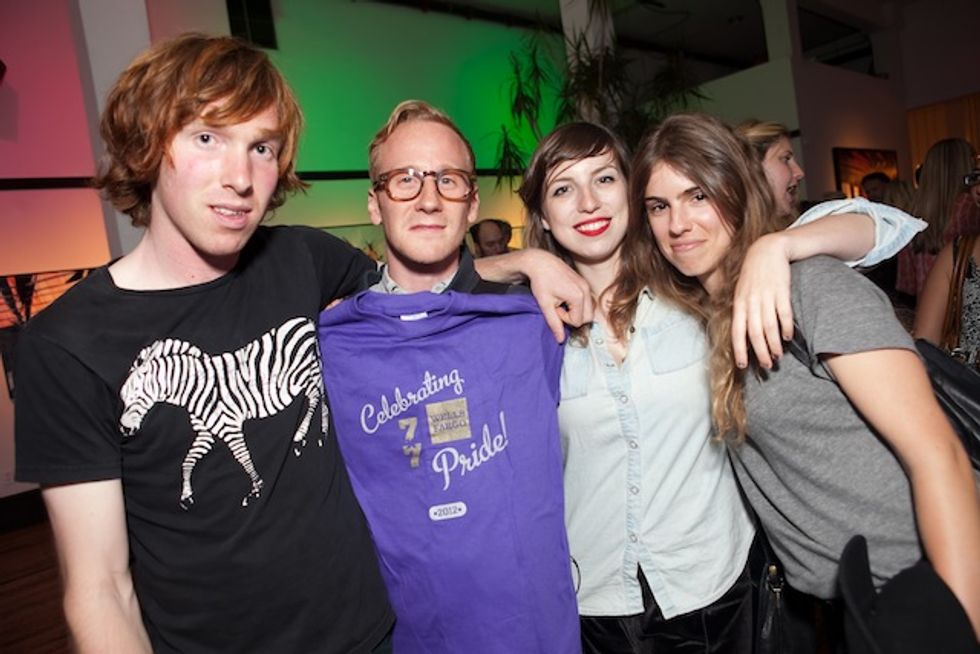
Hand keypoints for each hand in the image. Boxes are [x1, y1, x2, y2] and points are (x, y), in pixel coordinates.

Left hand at [522, 250, 593, 341]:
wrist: (540, 262)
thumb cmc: (541, 282)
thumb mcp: (545, 305)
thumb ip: (554, 323)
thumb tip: (560, 340)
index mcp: (578, 296)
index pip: (577, 322)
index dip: (564, 319)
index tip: (554, 308)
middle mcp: (586, 290)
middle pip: (587, 318)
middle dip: (573, 317)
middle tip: (559, 308)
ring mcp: (586, 285)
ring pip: (589, 310)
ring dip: (576, 311)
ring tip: (562, 302)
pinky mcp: (585, 283)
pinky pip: (587, 301)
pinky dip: (578, 304)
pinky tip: (565, 298)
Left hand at [731, 233, 793, 368]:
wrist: (767, 249)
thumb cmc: (753, 275)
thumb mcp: (741, 291)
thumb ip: (742, 311)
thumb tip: (741, 334)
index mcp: (739, 304)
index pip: (737, 332)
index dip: (740, 350)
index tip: (743, 365)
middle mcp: (751, 302)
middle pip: (755, 333)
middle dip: (760, 352)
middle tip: (767, 366)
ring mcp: (766, 297)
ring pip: (769, 327)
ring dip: (774, 344)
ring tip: (778, 355)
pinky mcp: (782, 291)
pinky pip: (784, 314)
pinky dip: (786, 328)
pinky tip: (788, 337)